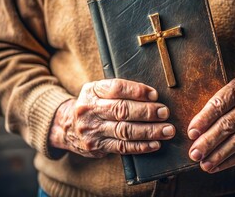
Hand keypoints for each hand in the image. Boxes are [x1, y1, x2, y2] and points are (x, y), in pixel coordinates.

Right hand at [49, 79, 174, 157]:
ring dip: (150, 131)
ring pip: (125, 131)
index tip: (155, 94)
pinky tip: (155, 144)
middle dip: (147, 112)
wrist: (67, 126)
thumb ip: (120, 90)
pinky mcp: (96, 147)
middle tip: (164, 112)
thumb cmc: (93, 105)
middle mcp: (90, 109)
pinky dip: (141, 146)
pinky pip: (122, 147)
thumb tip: (152, 95)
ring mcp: (92, 130)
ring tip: (167, 130)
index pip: (116, 88)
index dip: (137, 91)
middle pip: (122, 110)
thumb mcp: (98, 91)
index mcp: (92, 91)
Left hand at [187, 75, 234, 172]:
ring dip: (218, 155)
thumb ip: (215, 105)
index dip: (204, 119)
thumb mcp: (231, 90)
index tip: (191, 133)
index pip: (220, 104)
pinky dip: (229, 161)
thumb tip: (193, 131)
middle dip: (209, 141)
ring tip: (203, 164)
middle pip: (228, 124)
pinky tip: (216, 166)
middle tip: (194, 153)